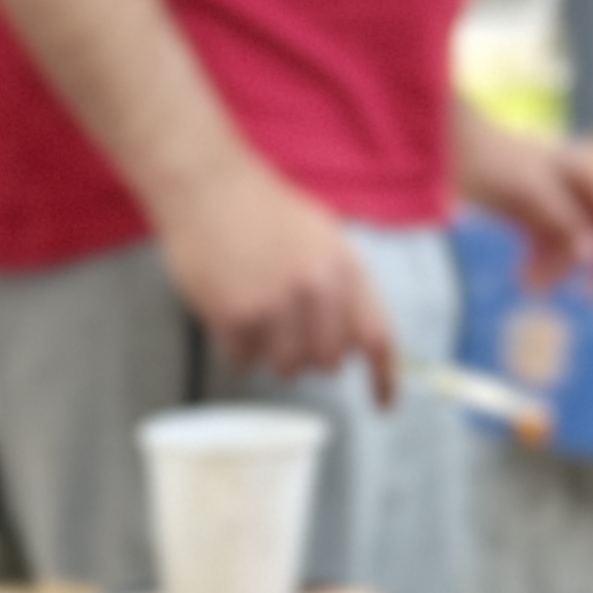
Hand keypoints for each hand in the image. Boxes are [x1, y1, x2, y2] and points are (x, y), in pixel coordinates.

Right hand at [155, 152, 397, 398]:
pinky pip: (244, 359)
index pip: (376, 335)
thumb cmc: (262, 211)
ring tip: (255, 313)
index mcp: (345, 265)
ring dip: (270, 352)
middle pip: (327, 362)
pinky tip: (229, 309)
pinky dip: (236, 345)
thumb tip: (356, 342)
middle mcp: (317, 287)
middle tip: (287, 328)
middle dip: (309, 355)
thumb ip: (344, 286)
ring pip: (285, 367)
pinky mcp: (237, 316)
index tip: (383, 404)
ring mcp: (276, 303)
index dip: (384, 377)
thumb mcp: (322, 236)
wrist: (208, 188)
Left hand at [455, 113, 592, 292]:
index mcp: (587, 174)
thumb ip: (565, 223)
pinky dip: (537, 263)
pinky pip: (544, 245)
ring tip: (529, 286)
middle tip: (582, 297)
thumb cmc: (495, 163)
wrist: (451, 149)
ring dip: (554, 269)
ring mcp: (553, 202)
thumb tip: (592, 254)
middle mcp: (576, 187)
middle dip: (582, 265)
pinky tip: (524, 281)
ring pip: (567, 246)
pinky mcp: (529, 214)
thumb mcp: (533, 194)